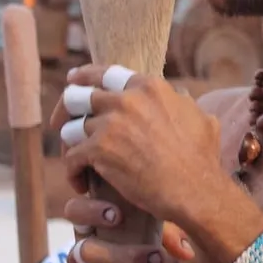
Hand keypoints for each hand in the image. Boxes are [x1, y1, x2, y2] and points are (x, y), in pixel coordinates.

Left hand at [51, 64, 222, 223]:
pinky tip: (81, 184)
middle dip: (65, 109)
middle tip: (60, 123)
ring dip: (70, 145)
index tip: (72, 81)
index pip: (106, 73)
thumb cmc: (202, 159)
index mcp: (149, 87)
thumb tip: (179, 96)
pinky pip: (71, 157)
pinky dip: (73, 173)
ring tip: (77, 162)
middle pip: (78, 95)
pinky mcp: (99, 150)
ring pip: (70, 128)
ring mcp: (111, 123)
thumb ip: (181, 102)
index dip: (84, 75)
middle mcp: (127, 99)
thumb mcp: (200, 118)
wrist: (196, 189)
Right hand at [65, 199, 193, 262]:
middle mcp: (80, 253)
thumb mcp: (148, 238)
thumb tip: (187, 251)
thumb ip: (165, 235)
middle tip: (157, 258)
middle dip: (124, 254)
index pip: (76, 210)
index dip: (91, 209)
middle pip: (87, 248)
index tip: (117, 215)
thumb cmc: (133, 255)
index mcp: (93, 229)